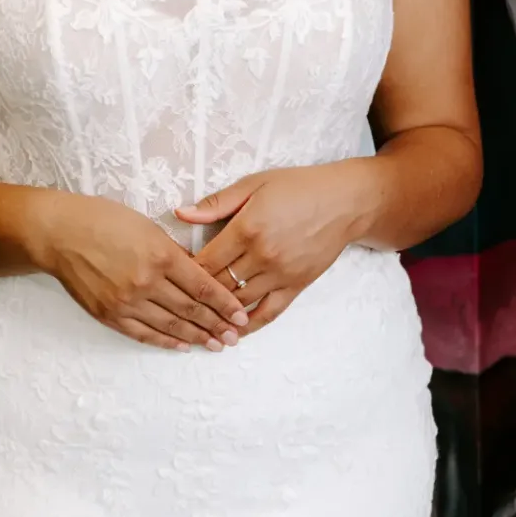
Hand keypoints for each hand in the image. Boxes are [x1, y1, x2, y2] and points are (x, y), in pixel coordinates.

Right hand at [30, 192, 251, 349]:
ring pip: (171, 326)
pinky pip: (144, 334)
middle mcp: (147, 282)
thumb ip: (173, 253)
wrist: (59, 234)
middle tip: (234, 337)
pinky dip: (165, 341)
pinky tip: (182, 345)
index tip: (241, 315)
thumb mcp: (147, 226)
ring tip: (215, 345)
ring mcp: (127, 302)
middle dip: (217, 325)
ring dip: (196, 337)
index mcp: (161, 256)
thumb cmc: (103, 220)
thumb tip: (198, 276)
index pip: (203, 287)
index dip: (225, 304)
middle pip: (191, 310)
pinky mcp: (110, 315)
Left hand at [174, 163, 375, 329]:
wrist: (345, 202)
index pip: (205, 261)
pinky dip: (249, 325)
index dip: (184, 272)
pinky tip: (234, 331)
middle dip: (197, 295)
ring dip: (218, 314)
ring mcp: (280, 274)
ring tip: (197, 324)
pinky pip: (268, 312)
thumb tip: (180, 213)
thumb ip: (216, 203)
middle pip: (219, 284)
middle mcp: (262, 256)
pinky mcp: (297, 286)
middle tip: (176, 304)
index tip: (170, 277)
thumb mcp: (254, 184)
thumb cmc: (298, 187)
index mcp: (246, 229)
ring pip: (239, 302)